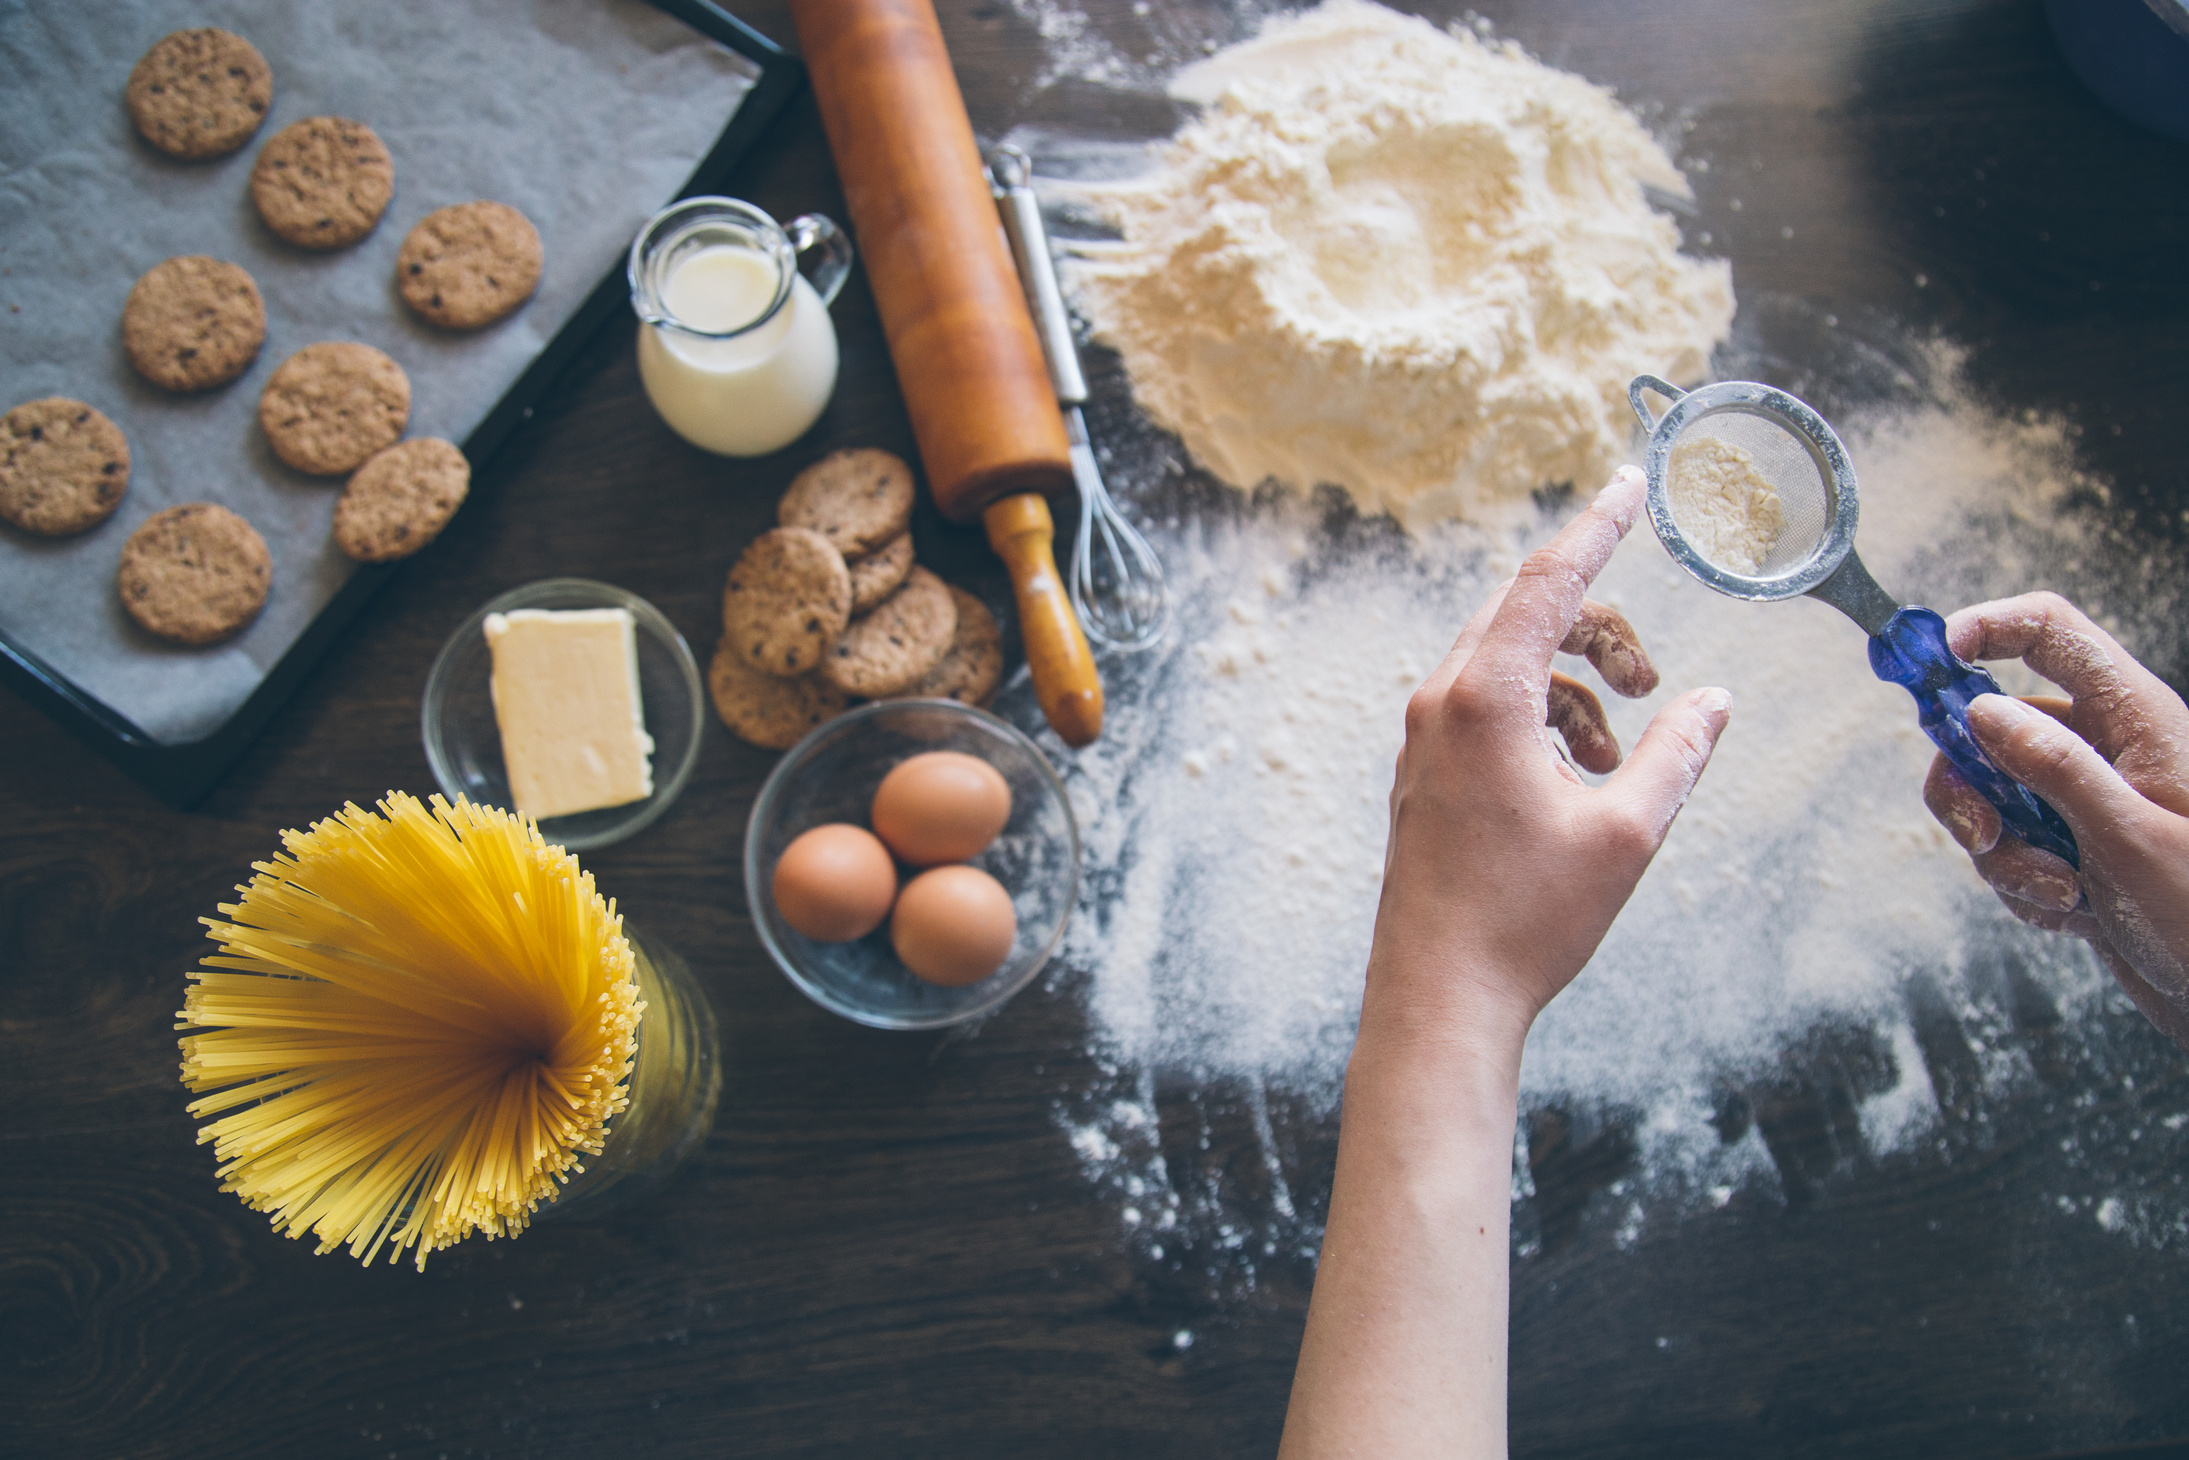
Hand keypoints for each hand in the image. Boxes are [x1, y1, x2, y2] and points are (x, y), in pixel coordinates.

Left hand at [1364, 465, 1732, 1055]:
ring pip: (1510, 666)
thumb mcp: (1629, 830)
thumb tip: (1712, 700)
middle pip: (1528, 615)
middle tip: (1650, 680)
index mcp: (1484, 699)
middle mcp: (1440, 703)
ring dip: (1577, 690)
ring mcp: (1423, 738)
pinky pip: (1488, 709)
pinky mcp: (1422, 771)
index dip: (1598, 525)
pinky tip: (1580, 781)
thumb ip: (1677, 751)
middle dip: (1600, 632)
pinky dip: (1544, 722)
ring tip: (1619, 757)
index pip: (1549, 580)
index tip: (1632, 481)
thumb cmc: (1526, 920)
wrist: (1438, 997)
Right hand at [1922, 592, 2188, 1047]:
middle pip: (1992, 724)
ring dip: (2003, 854)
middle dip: (1971, 787)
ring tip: (2060, 892)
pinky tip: (2074, 916)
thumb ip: (2054, 766)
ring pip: (1990, 796)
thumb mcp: (2130, 838)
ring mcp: (2085, 799)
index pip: (2050, 632)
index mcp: (2135, 719)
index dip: (1987, 628)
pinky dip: (2022, 886)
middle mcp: (2106, 749)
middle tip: (1985, 835)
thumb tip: (1983, 710)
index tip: (1934, 660)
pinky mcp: (2072, 848)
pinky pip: (2008, 850)